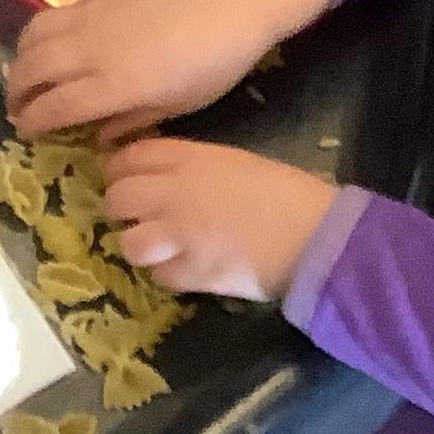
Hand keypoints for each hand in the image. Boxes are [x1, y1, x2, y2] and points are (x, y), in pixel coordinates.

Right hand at [4, 0, 330, 139]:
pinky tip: (48, 45)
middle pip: (31, 70)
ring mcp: (89, 18)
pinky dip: (37, 34)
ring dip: (20, 60)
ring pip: (32, 37)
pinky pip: (51, 15)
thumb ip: (133, 122)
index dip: (32, 122)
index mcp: (114, 85)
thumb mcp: (180, 105)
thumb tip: (98, 136)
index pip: (53, 107)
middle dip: (16, 94)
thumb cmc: (215, 62)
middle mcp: (90, 50)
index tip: (25, 131)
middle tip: (17, 108)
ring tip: (25, 75)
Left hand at [102, 140, 340, 302]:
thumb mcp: (236, 161)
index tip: (125, 179)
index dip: (121, 170)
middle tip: (142, 217)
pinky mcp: (192, 272)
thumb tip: (168, 177)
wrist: (315, 235)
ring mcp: (179, 235)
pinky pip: (159, 276)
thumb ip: (194, 166)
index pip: (129, 158)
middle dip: (124, 209)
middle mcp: (173, 193)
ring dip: (142, 246)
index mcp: (188, 158)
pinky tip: (186, 269)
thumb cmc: (288, 191)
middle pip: (118, 199)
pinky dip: (168, 274)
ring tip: (161, 248)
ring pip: (130, 242)